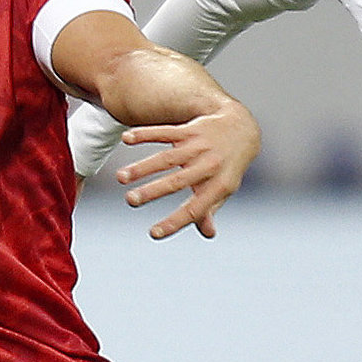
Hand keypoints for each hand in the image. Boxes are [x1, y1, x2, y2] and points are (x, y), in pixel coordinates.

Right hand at [115, 100, 259, 240]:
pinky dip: (145, 134)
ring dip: (142, 167)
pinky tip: (126, 139)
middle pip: (177, 180)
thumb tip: (208, 233)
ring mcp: (198, 146)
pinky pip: (165, 131)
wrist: (240, 128)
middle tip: (130, 201)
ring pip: (167, 158)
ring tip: (121, 177)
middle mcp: (209, 165)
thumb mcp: (224, 188)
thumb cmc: (227, 166)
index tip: (154, 233)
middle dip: (152, 191)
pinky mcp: (189, 129)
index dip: (175, 222)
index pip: (195, 208)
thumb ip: (210, 209)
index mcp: (219, 185)